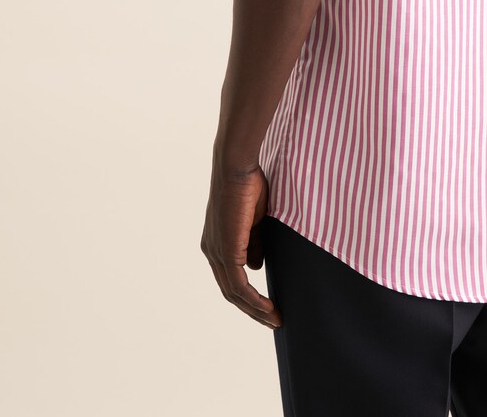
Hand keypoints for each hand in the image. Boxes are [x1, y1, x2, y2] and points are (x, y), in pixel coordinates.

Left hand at [200, 158, 281, 328]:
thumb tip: (256, 266)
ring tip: (275, 319)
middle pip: (231, 292)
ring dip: (256, 309)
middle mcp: (212, 251)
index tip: (267, 306)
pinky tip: (268, 307)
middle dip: (253, 310)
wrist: (237, 166)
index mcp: (217, 242)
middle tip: (273, 320)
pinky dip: (254, 300)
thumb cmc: (248, 184)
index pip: (230, 278)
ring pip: (234, 292)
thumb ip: (254, 243)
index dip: (248, 295)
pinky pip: (239, 284)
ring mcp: (216, 252)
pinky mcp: (226, 250)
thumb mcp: (254, 219)